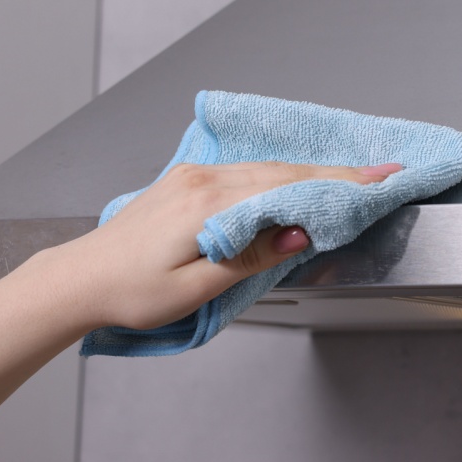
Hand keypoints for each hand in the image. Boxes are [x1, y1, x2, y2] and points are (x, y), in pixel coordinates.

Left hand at [41, 161, 402, 331]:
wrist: (79, 278)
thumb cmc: (130, 292)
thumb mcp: (196, 288)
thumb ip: (250, 256)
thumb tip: (299, 234)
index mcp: (208, 205)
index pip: (289, 188)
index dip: (339, 183)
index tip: (380, 178)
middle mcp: (203, 179)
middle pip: (284, 172)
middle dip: (337, 172)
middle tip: (382, 173)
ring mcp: (193, 176)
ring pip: (266, 170)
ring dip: (311, 172)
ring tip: (352, 177)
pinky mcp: (187, 181)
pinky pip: (246, 172)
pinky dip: (280, 176)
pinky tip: (297, 181)